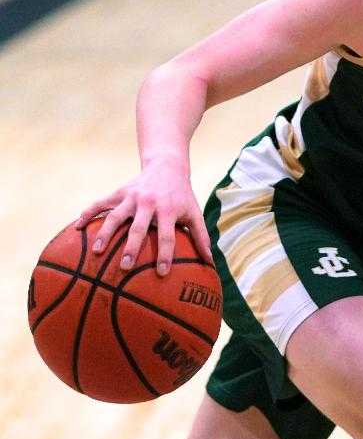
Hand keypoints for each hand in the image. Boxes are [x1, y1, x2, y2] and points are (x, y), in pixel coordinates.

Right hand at [75, 156, 213, 274]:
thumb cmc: (182, 195)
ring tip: (96, 252)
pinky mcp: (119, 192)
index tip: (162, 273)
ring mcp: (132, 197)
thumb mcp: (194, 213)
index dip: (166, 254)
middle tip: (124, 267)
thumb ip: (201, 236)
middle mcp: (149, 203)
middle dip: (131, 247)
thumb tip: (210, 263)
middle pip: (139, 228)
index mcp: (169, 210)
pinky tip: (76, 227)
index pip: (168, 236)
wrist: (167, 166)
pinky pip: (100, 203)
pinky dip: (88, 213)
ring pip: (115, 216)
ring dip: (104, 233)